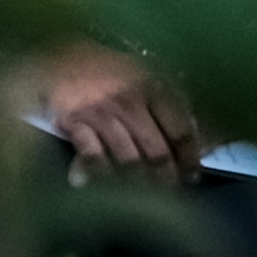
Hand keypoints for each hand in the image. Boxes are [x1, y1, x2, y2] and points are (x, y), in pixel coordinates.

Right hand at [39, 43, 199, 181]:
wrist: (62, 58)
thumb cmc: (111, 71)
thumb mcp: (146, 76)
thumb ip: (168, 102)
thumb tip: (194, 135)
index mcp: (155, 89)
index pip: (180, 130)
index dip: (188, 158)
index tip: (192, 176)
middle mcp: (131, 103)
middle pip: (156, 152)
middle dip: (166, 179)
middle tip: (168, 194)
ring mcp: (102, 115)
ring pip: (127, 161)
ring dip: (138, 184)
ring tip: (143, 199)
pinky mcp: (74, 124)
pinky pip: (93, 159)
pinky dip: (100, 177)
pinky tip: (104, 188)